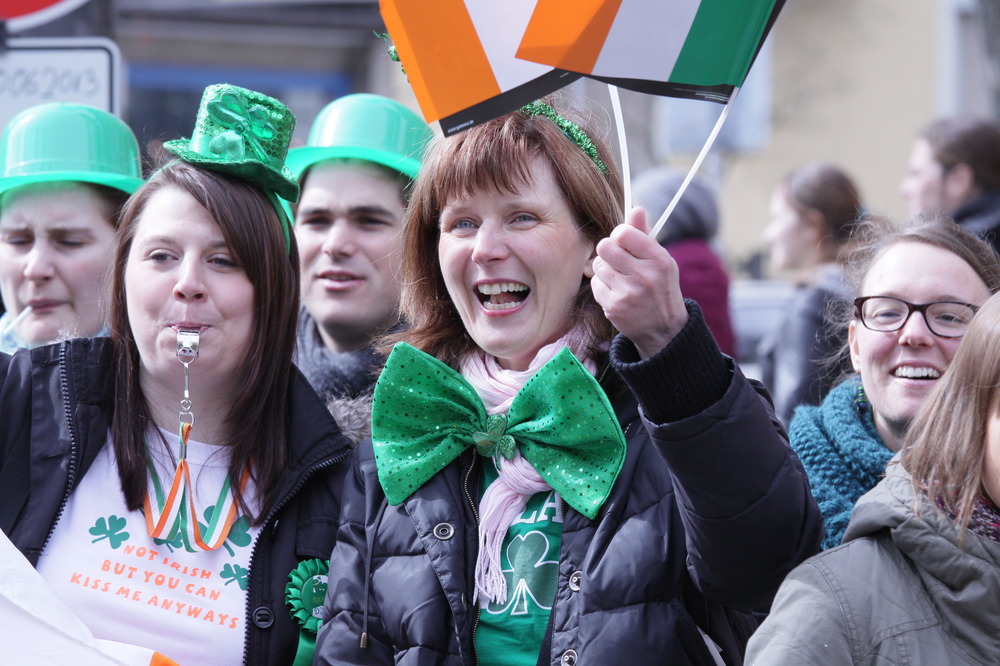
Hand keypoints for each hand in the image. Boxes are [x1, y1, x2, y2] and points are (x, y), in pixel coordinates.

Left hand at [591, 206, 687, 358]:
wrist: (664, 330)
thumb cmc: (659, 287)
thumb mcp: (659, 260)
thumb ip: (644, 235)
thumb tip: (636, 208)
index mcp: (659, 259)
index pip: (623, 233)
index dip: (618, 236)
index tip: (623, 243)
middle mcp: (645, 275)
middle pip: (605, 246)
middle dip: (608, 251)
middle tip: (617, 260)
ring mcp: (629, 293)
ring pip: (598, 265)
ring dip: (605, 270)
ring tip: (619, 279)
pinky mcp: (614, 307)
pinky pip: (595, 285)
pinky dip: (603, 287)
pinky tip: (616, 293)